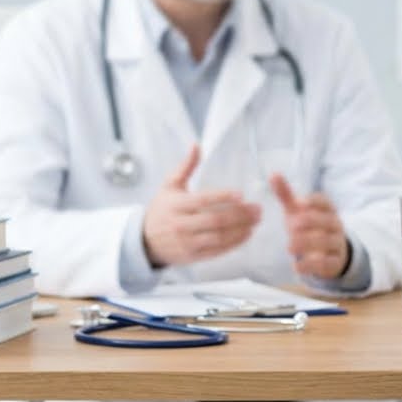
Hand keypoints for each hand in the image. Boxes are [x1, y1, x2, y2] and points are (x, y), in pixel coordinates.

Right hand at [141, 145, 261, 266]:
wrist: (144, 241)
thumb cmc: (161, 210)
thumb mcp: (169, 186)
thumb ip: (186, 167)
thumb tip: (197, 145)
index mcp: (176, 205)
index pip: (203, 200)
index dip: (223, 197)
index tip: (242, 194)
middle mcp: (181, 225)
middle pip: (215, 220)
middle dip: (240, 215)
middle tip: (257, 209)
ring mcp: (187, 243)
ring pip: (218, 237)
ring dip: (240, 230)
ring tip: (256, 221)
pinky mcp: (192, 256)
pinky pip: (217, 251)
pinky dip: (234, 244)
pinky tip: (246, 235)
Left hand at [269, 173, 349, 279]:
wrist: (331, 252)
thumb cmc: (311, 226)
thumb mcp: (298, 211)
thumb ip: (286, 194)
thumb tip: (273, 174)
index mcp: (327, 210)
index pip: (325, 202)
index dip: (314, 202)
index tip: (300, 203)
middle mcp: (335, 225)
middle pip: (328, 221)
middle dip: (311, 222)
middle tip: (292, 225)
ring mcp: (336, 244)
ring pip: (328, 242)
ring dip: (309, 243)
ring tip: (289, 247)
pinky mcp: (334, 262)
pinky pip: (327, 263)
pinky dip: (312, 266)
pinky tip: (296, 266)